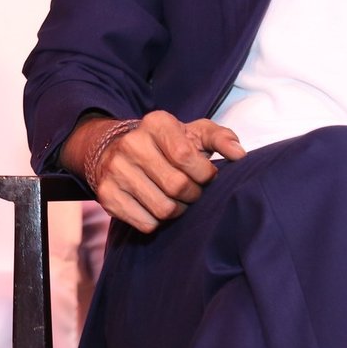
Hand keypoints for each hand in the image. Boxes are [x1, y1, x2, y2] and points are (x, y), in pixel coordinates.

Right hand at [62, 110, 245, 233]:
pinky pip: (145, 223)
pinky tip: (156, 205)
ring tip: (176, 199)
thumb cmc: (167, 145)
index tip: (207, 174)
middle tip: (192, 191)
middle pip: (176, 186)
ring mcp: (115, 170)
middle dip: (193, 194)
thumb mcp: (194, 134)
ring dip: (178, 210)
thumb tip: (240, 154)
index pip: (185, 156)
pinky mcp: (106, 195)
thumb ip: (221, 139)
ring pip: (162, 208)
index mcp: (155, 123)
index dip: (203, 173)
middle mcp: (131, 143)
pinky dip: (158, 222)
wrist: (117, 151)